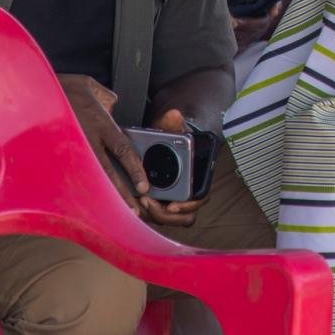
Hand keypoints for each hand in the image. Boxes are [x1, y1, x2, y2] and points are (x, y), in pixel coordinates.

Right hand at [58, 73, 148, 213]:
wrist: (23, 89)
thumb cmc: (57, 87)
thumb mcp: (88, 86)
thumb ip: (105, 97)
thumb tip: (113, 104)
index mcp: (98, 122)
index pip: (123, 149)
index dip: (135, 169)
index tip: (145, 186)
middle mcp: (85, 138)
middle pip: (108, 171)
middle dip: (122, 193)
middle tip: (135, 210)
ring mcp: (66, 149)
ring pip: (88, 178)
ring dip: (102, 198)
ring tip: (113, 216)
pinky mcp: (50, 157)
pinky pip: (67, 177)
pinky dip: (77, 192)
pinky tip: (82, 207)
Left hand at [137, 108, 211, 227]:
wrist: (163, 141)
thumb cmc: (171, 138)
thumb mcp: (171, 129)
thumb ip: (173, 123)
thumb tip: (174, 114)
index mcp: (197, 178)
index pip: (199, 200)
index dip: (188, 206)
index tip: (171, 205)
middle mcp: (187, 193)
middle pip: (183, 217)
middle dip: (164, 213)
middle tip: (148, 202)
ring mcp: (173, 200)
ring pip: (167, 219)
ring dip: (154, 214)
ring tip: (140, 200)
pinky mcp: (158, 203)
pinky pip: (155, 216)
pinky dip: (146, 212)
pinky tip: (134, 200)